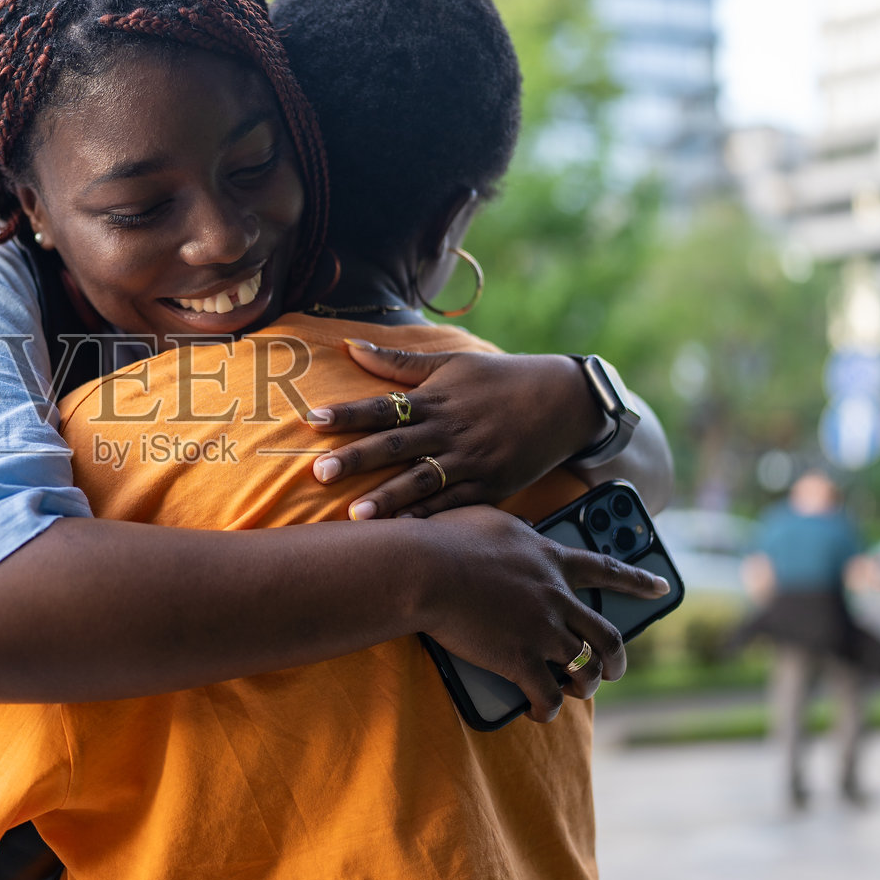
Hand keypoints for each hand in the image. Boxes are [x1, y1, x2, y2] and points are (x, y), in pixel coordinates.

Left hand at [305, 344, 604, 518]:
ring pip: (423, 482)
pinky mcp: (491, 487)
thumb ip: (399, 363)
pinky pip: (455, 505)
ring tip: (356, 515)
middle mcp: (450, 431)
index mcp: (436, 400)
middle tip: (319, 472)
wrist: (566, 402)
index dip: (347, 413)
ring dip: (389, 498)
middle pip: (396, 446)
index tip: (313, 419)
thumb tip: (350, 346)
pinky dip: (431, 519)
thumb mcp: (453, 364)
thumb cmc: (502, 380)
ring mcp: (471, 461)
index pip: (383, 406)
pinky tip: (405, 534)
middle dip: (357, 459)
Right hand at [417, 506, 670, 719]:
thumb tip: (516, 529)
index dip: (638, 581)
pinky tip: (540, 712)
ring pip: (586, 668)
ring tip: (581, 691)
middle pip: (607, 634)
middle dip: (618, 657)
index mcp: (551, 561)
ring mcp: (542, 632)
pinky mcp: (520, 661)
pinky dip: (547, 709)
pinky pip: (548, 696)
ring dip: (588, 685)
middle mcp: (557, 597)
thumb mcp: (489, 519)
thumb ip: (513, 528)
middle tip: (616, 667)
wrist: (425, 569)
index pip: (607, 570)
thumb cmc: (446, 538)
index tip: (661, 589)